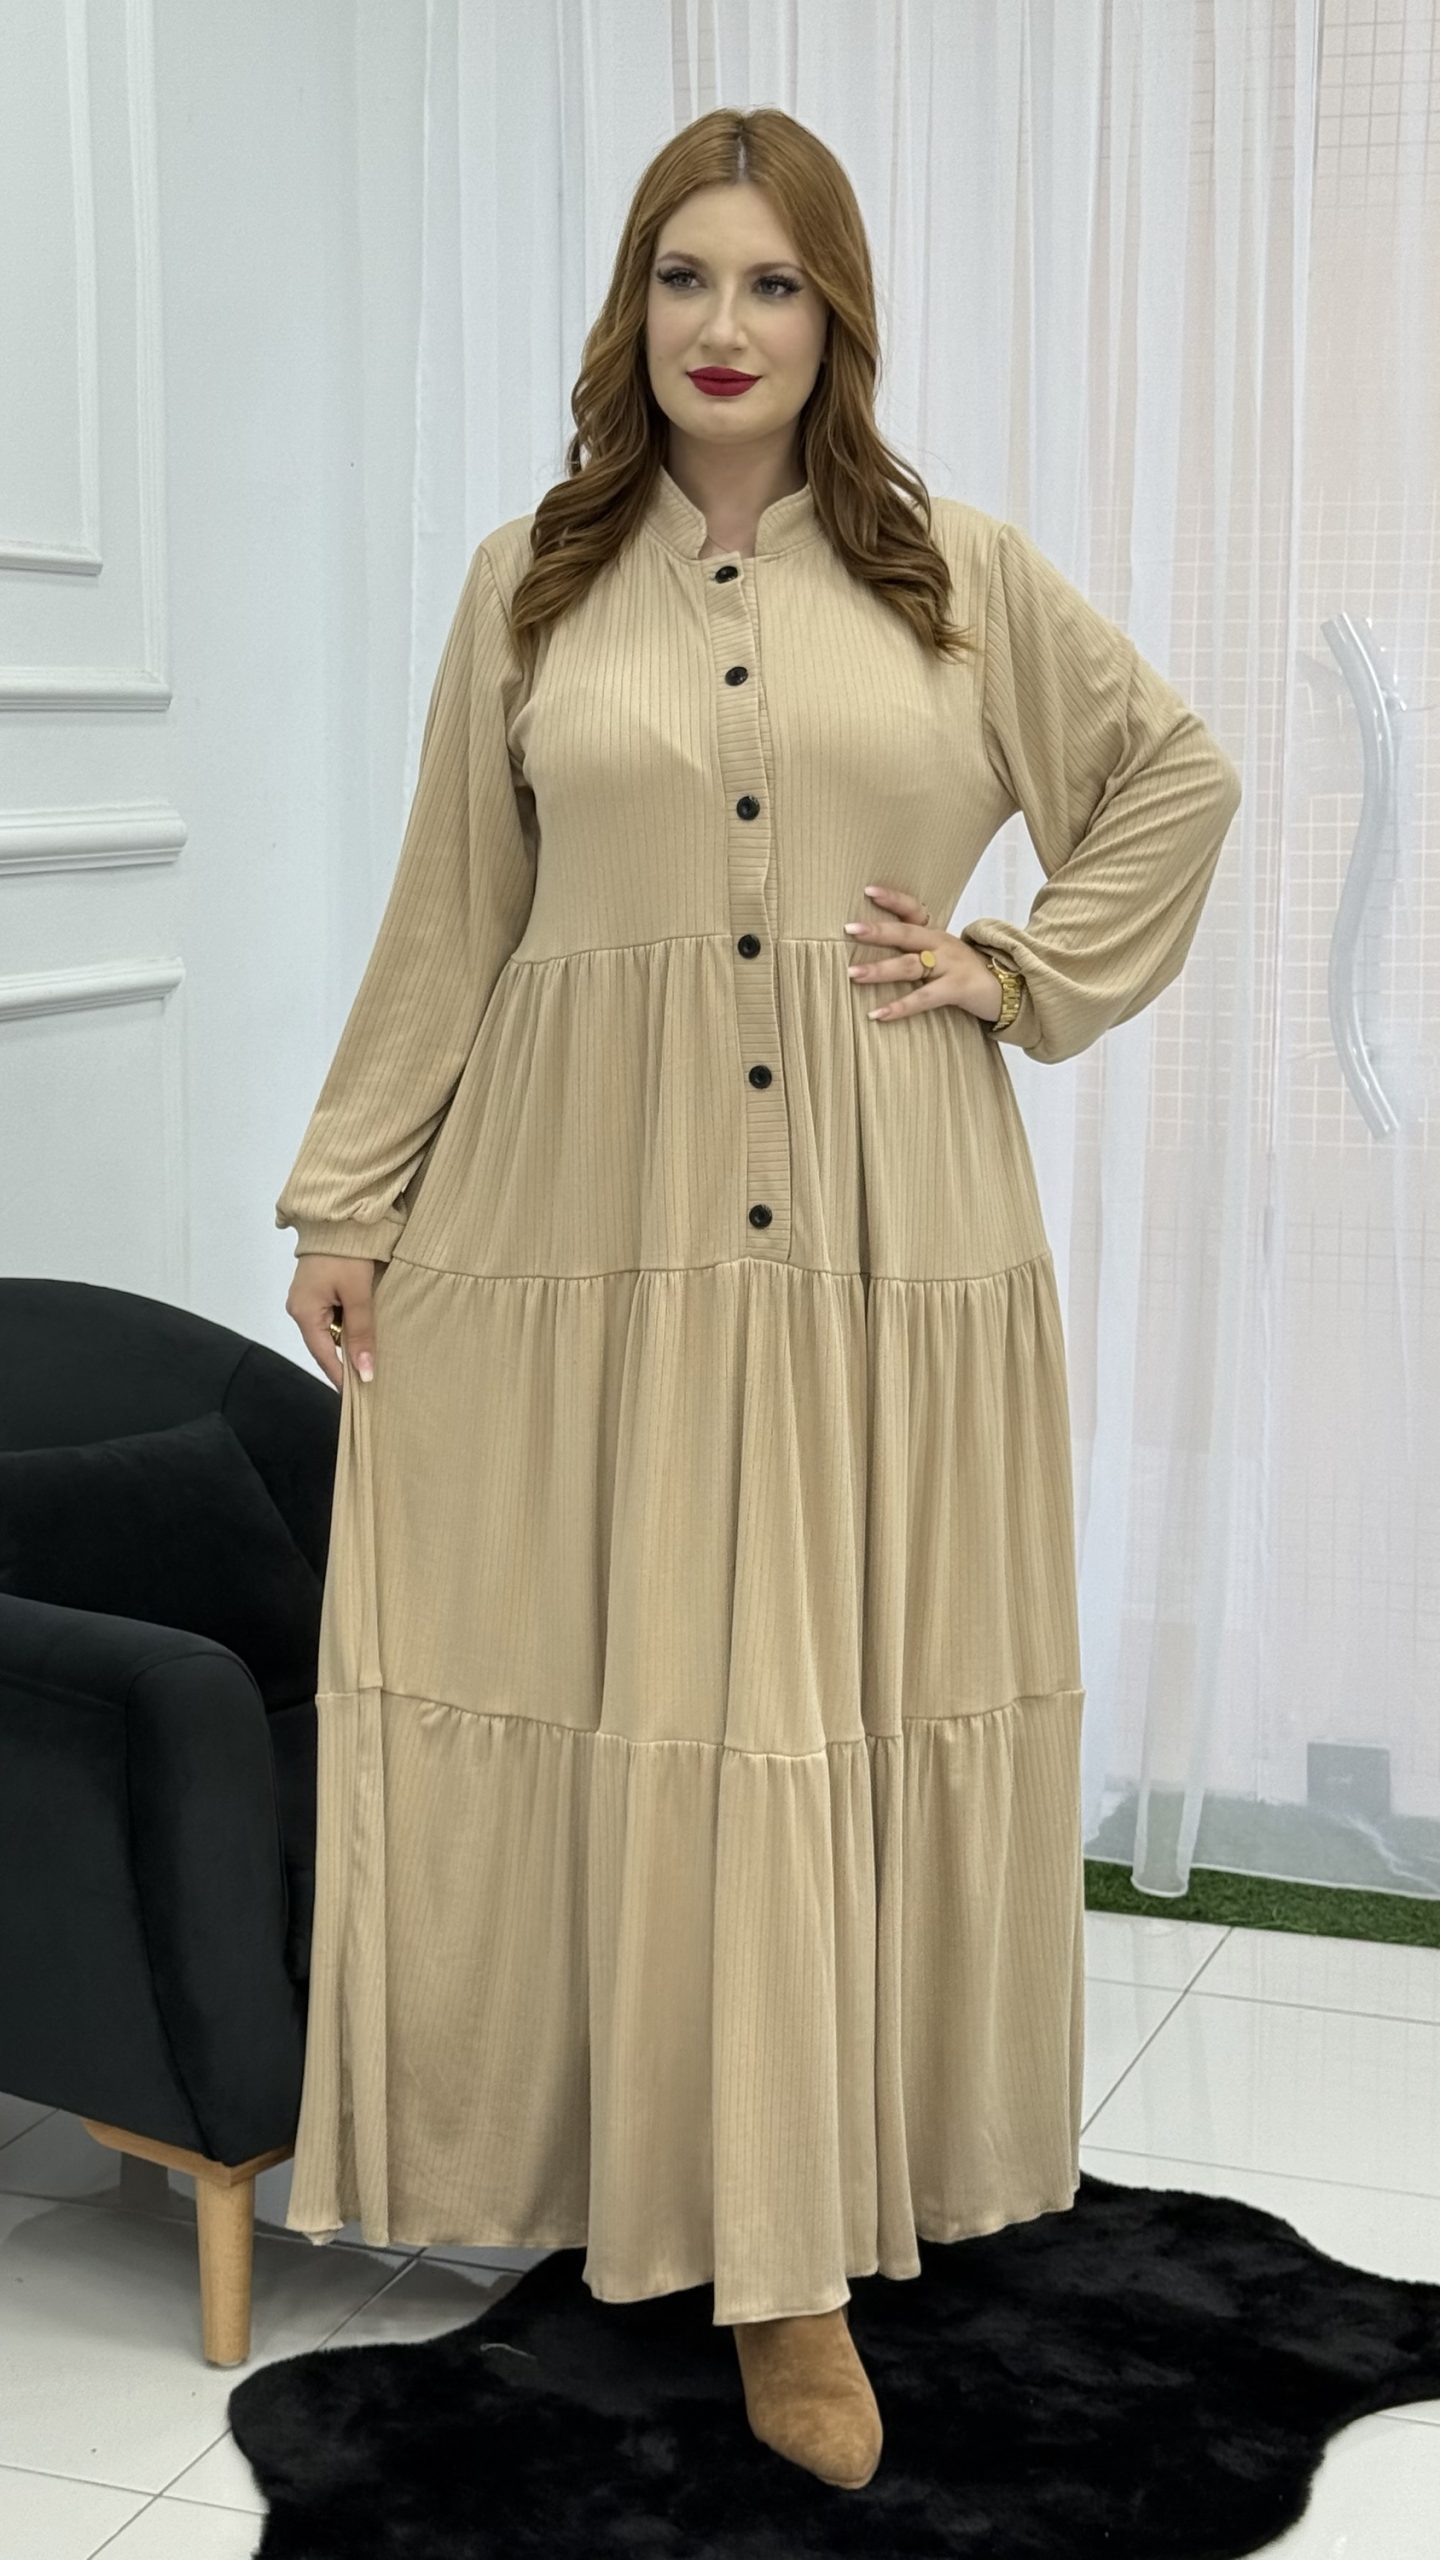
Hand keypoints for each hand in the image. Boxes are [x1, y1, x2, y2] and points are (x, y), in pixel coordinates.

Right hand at [286, 1254, 380, 1388]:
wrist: (338, 1217)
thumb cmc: (346, 1255)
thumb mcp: (358, 1295)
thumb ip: (361, 1333)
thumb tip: (364, 1373)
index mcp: (303, 1313)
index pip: (322, 1356)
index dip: (341, 1377)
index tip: (360, 1397)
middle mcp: (300, 1308)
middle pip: (324, 1345)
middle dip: (346, 1362)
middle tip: (371, 1381)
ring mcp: (307, 1298)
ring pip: (330, 1331)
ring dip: (349, 1342)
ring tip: (372, 1360)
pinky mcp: (317, 1289)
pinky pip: (333, 1316)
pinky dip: (348, 1326)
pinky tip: (366, 1333)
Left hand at [843, 885, 1002, 1021]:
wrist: (1009, 989)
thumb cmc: (965, 972)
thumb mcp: (943, 954)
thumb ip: (915, 950)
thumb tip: (875, 947)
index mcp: (935, 934)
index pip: (912, 909)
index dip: (892, 899)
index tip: (867, 890)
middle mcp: (941, 944)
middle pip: (906, 933)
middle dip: (877, 931)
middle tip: (849, 929)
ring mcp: (950, 965)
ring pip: (910, 965)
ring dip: (879, 970)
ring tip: (853, 974)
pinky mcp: (957, 988)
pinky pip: (924, 998)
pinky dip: (899, 1007)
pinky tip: (877, 1014)